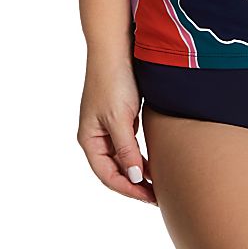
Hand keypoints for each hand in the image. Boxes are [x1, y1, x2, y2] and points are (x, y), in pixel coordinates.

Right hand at [77, 51, 156, 204]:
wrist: (116, 50)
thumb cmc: (114, 82)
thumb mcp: (120, 119)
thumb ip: (126, 150)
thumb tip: (134, 178)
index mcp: (89, 140)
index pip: (108, 175)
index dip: (128, 189)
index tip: (150, 197)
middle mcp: (95, 137)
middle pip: (114, 171)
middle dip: (134, 185)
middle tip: (157, 197)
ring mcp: (107, 128)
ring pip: (123, 159)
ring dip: (138, 172)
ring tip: (158, 184)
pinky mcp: (120, 118)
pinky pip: (129, 145)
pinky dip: (140, 156)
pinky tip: (154, 162)